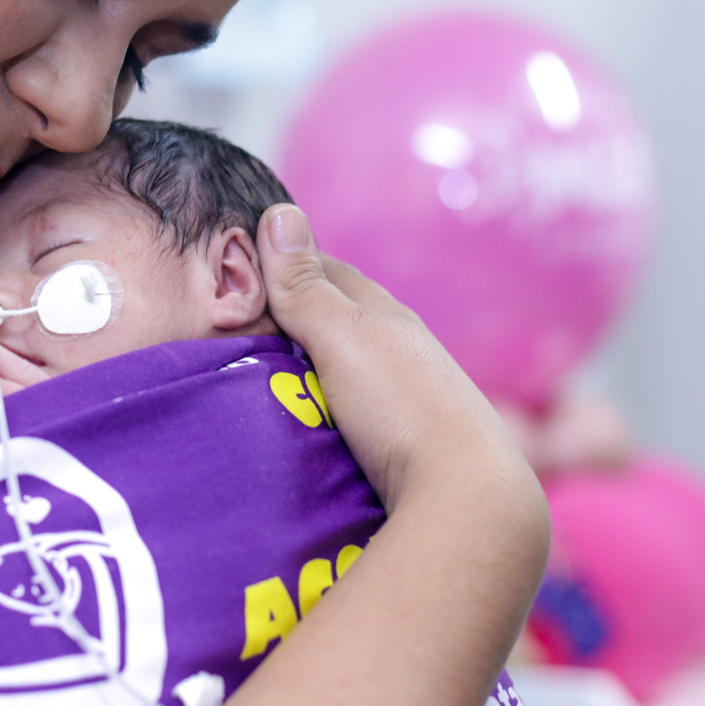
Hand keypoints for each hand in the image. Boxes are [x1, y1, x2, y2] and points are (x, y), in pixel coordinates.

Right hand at [258, 204, 537, 513]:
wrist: (465, 494)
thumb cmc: (402, 405)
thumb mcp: (343, 336)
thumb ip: (305, 286)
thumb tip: (279, 211)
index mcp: (385, 315)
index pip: (328, 272)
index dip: (284, 265)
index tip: (239, 271)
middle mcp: (401, 348)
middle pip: (339, 318)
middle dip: (294, 315)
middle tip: (239, 327)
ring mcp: (407, 396)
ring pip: (348, 366)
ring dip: (310, 366)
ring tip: (263, 379)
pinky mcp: (406, 442)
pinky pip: (355, 410)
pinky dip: (326, 406)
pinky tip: (309, 422)